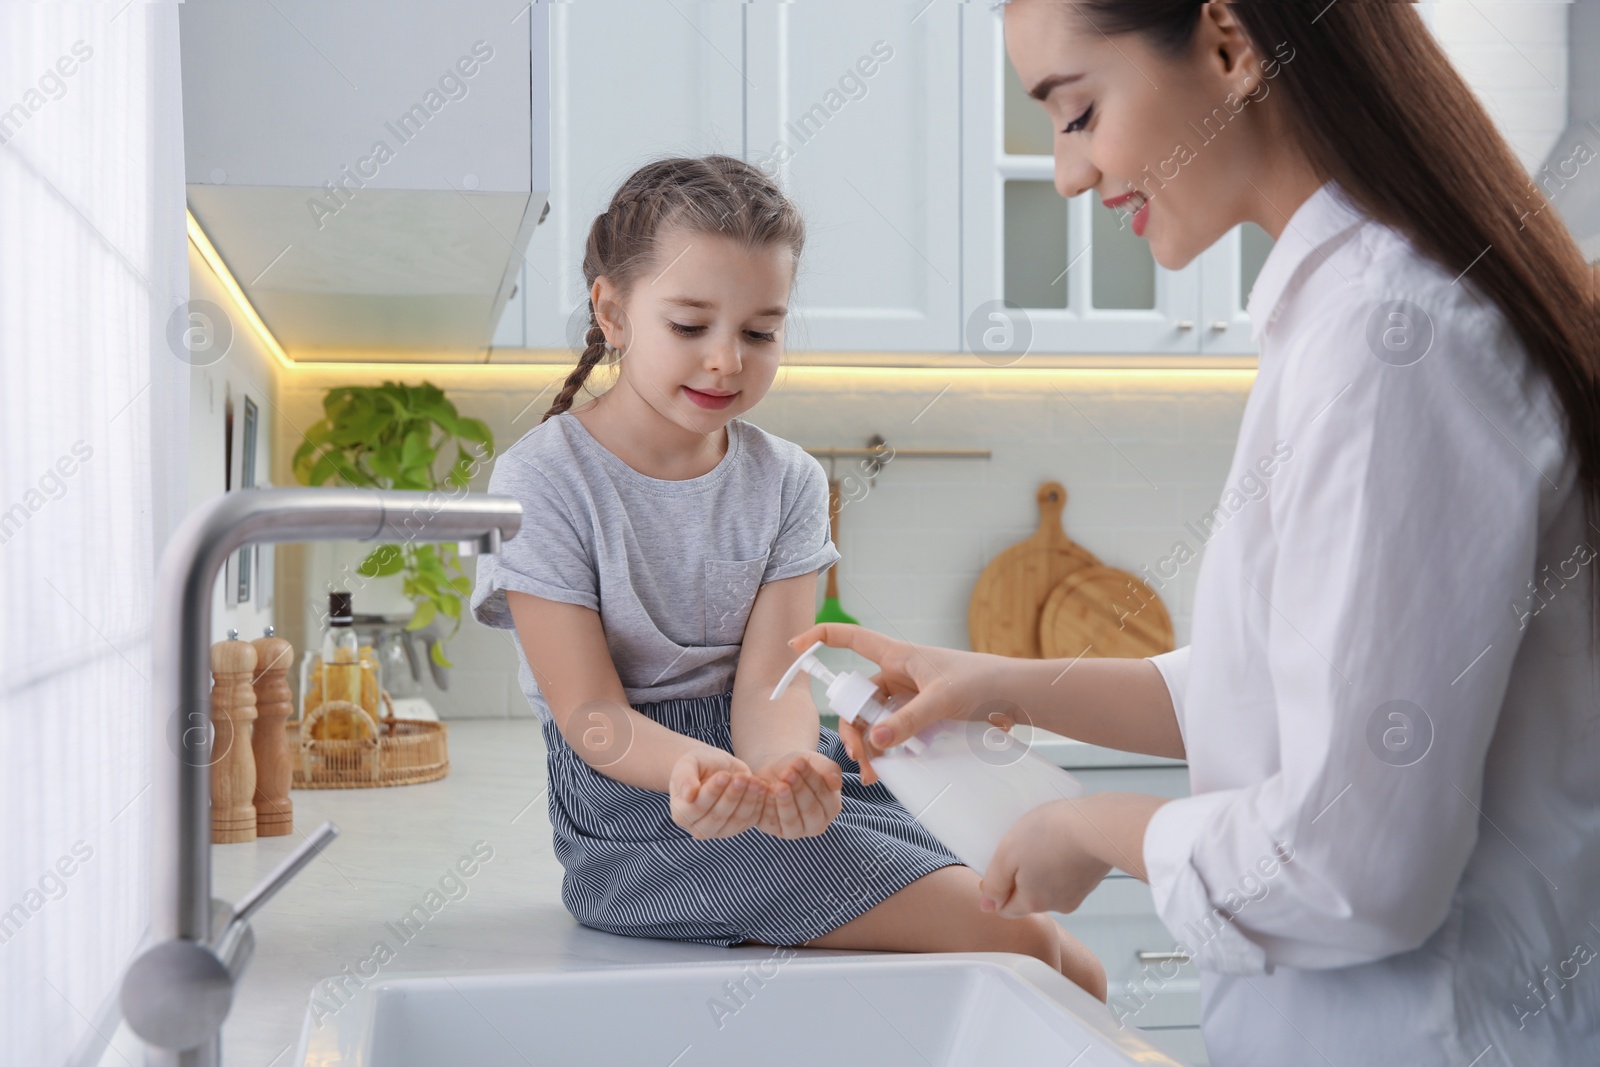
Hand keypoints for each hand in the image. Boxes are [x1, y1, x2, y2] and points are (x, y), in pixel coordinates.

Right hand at [669, 748, 767, 839]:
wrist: (713, 768)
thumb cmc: (697, 765)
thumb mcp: (688, 764)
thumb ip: (685, 777)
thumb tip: (688, 793)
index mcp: (681, 813)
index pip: (697, 807)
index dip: (712, 792)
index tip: (724, 775)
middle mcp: (698, 828)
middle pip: (717, 816)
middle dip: (732, 795)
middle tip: (743, 777)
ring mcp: (718, 832)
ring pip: (735, 819)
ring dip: (747, 800)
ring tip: (755, 781)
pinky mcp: (737, 829)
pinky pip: (749, 820)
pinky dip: (757, 804)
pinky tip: (761, 788)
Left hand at [751, 751, 842, 838]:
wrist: (775, 770)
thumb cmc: (800, 767)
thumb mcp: (816, 762)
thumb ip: (830, 770)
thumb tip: (835, 783)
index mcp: (831, 808)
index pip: (825, 796)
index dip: (812, 779)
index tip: (799, 762)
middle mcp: (816, 824)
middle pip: (810, 810)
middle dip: (798, 790)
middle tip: (788, 773)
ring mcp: (795, 830)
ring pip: (791, 820)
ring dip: (785, 802)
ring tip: (778, 785)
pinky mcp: (774, 829)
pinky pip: (770, 822)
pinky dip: (767, 807)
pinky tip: (764, 791)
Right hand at [787, 623, 1016, 784]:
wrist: (1017, 697)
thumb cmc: (983, 683)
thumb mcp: (944, 700)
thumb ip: (909, 719)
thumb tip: (875, 738)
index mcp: (897, 656)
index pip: (849, 638)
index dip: (820, 638)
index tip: (794, 646)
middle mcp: (898, 675)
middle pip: (857, 698)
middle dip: (853, 728)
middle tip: (860, 758)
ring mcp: (908, 698)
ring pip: (874, 721)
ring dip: (870, 746)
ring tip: (875, 774)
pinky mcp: (921, 717)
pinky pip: (893, 732)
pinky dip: (888, 750)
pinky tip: (888, 771)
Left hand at [978, 798, 1113, 916]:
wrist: (1100, 825)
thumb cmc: (1050, 834)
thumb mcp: (1007, 855)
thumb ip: (994, 884)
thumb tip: (987, 905)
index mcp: (1033, 903)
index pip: (1006, 909)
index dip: (998, 887)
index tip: (1002, 861)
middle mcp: (1057, 905)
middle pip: (1029, 896)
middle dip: (1022, 874)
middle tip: (1024, 845)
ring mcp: (1079, 892)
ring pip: (1050, 883)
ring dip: (1043, 865)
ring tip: (1046, 838)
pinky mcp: (1093, 877)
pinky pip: (1068, 872)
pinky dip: (1063, 859)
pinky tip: (1063, 839)